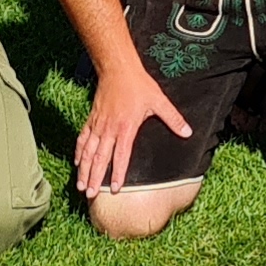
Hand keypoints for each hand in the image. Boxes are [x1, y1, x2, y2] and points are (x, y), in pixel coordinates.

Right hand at [75, 66, 194, 195]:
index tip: (115, 189)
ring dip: (84, 170)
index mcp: (126, 127)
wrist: (118, 69)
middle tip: (90, 195)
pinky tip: (77, 164)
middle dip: (95, 178)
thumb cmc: (139, 85)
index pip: (121, 156)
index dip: (118, 173)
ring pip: (88, 152)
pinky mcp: (92, 119)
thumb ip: (173, 118)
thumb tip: (188, 132)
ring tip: (81, 186)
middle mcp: (109, 129)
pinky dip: (79, 152)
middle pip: (100, 158)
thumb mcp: (159, 101)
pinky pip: (83, 139)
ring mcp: (98, 125)